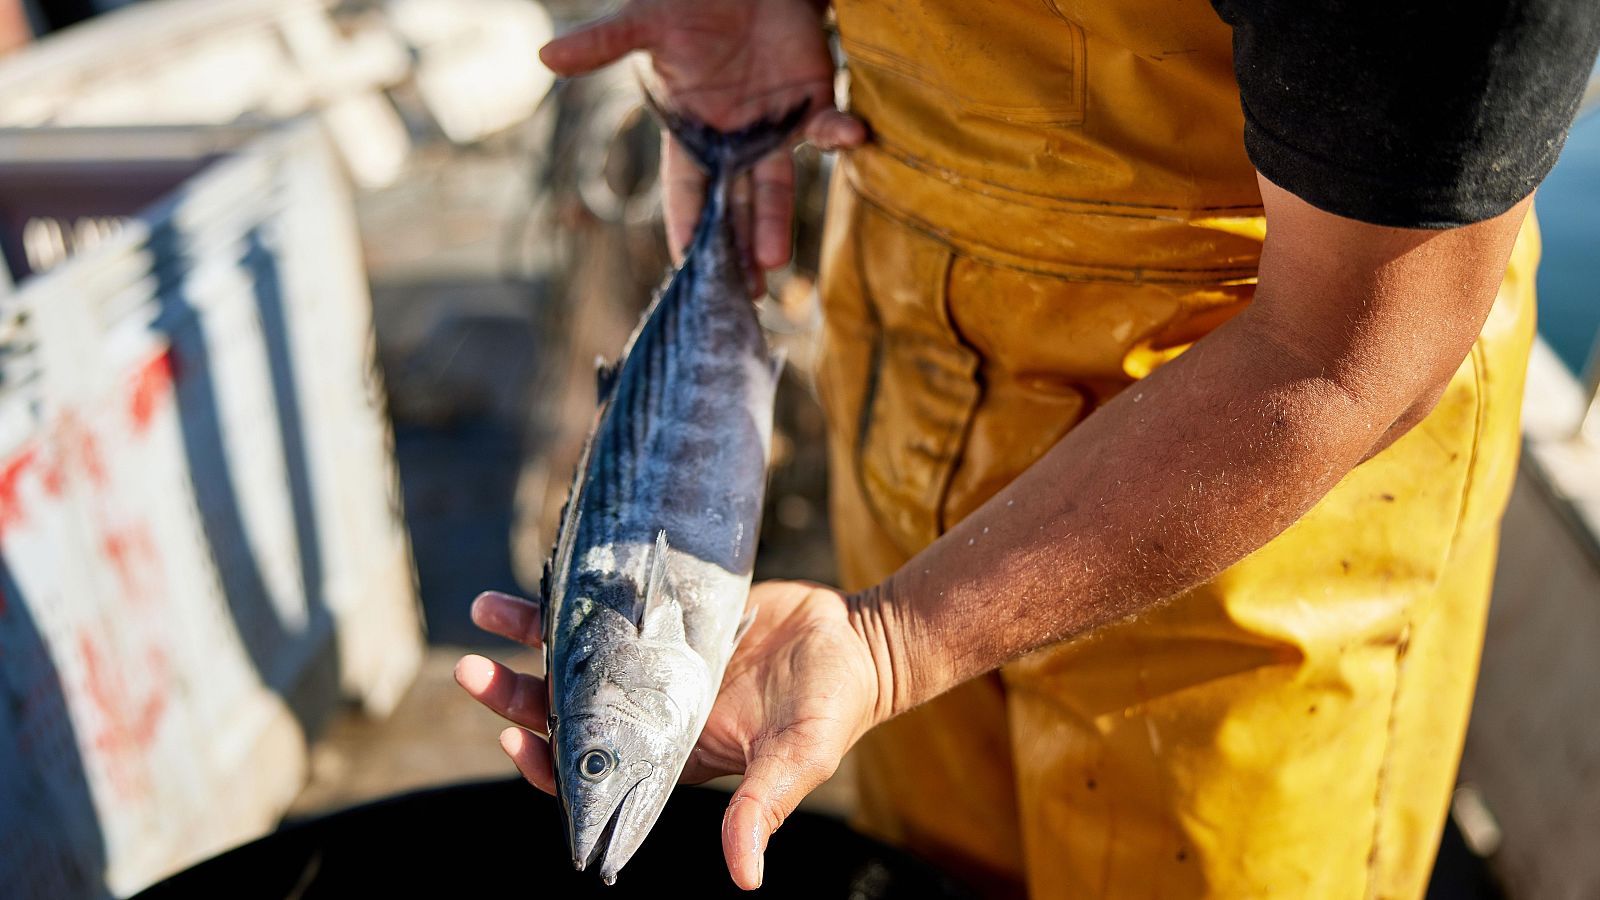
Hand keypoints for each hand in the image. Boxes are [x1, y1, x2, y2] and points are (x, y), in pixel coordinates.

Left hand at [456, 580, 887, 889]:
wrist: (854, 639)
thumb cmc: (830, 707)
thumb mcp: (796, 758)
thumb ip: (762, 809)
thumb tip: (744, 877)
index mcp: (670, 754)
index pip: (591, 772)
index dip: (547, 764)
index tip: (516, 741)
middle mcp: (650, 710)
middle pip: (565, 711)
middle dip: (514, 696)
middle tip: (470, 672)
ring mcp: (654, 662)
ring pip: (575, 655)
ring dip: (526, 639)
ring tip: (482, 612)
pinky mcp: (665, 616)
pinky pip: (608, 606)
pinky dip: (574, 594)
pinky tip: (539, 575)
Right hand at [539, 0, 866, 289]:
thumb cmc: (691, 0)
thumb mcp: (646, 21)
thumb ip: (605, 44)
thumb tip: (546, 55)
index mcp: (692, 132)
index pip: (687, 191)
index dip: (687, 226)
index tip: (688, 266)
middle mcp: (735, 140)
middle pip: (734, 206)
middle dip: (736, 249)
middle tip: (741, 294)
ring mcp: (775, 128)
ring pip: (776, 187)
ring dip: (776, 223)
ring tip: (774, 264)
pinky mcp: (813, 103)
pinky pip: (828, 126)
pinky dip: (839, 133)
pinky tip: (850, 138)